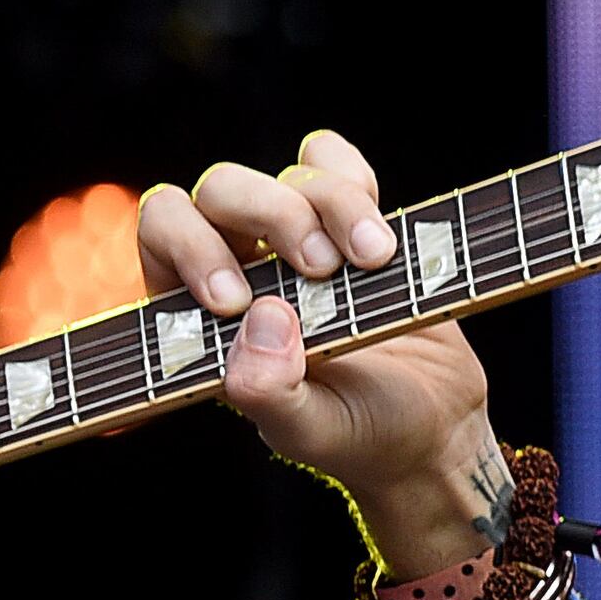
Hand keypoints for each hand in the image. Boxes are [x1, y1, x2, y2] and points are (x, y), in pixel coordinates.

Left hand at [138, 129, 508, 574]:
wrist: (437, 430)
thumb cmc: (360, 438)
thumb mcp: (311, 432)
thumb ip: (270, 391)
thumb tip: (262, 317)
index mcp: (205, 313)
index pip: (163, 236)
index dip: (191, 247)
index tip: (238, 299)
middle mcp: (244, 265)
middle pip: (221, 190)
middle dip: (272, 214)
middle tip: (322, 269)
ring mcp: (298, 239)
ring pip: (287, 175)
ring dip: (333, 205)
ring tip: (375, 259)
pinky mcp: (352, 221)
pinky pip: (332, 162)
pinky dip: (353, 181)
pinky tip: (381, 235)